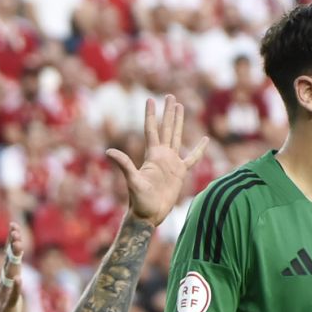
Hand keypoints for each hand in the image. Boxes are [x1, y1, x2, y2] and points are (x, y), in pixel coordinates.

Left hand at [107, 96, 208, 226]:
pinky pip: (192, 158)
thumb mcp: (132, 181)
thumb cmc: (139, 200)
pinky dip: (199, 149)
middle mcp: (162, 155)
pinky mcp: (180, 173)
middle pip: (165, 128)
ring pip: (177, 137)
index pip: (151, 129)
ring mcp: (171, 163)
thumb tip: (108, 151)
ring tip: (181, 106)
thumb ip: (124, 164)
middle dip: (168, 112)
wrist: (149, 215)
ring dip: (178, 122)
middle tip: (170, 96)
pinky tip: (204, 140)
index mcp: (152, 155)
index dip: (151, 114)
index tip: (151, 99)